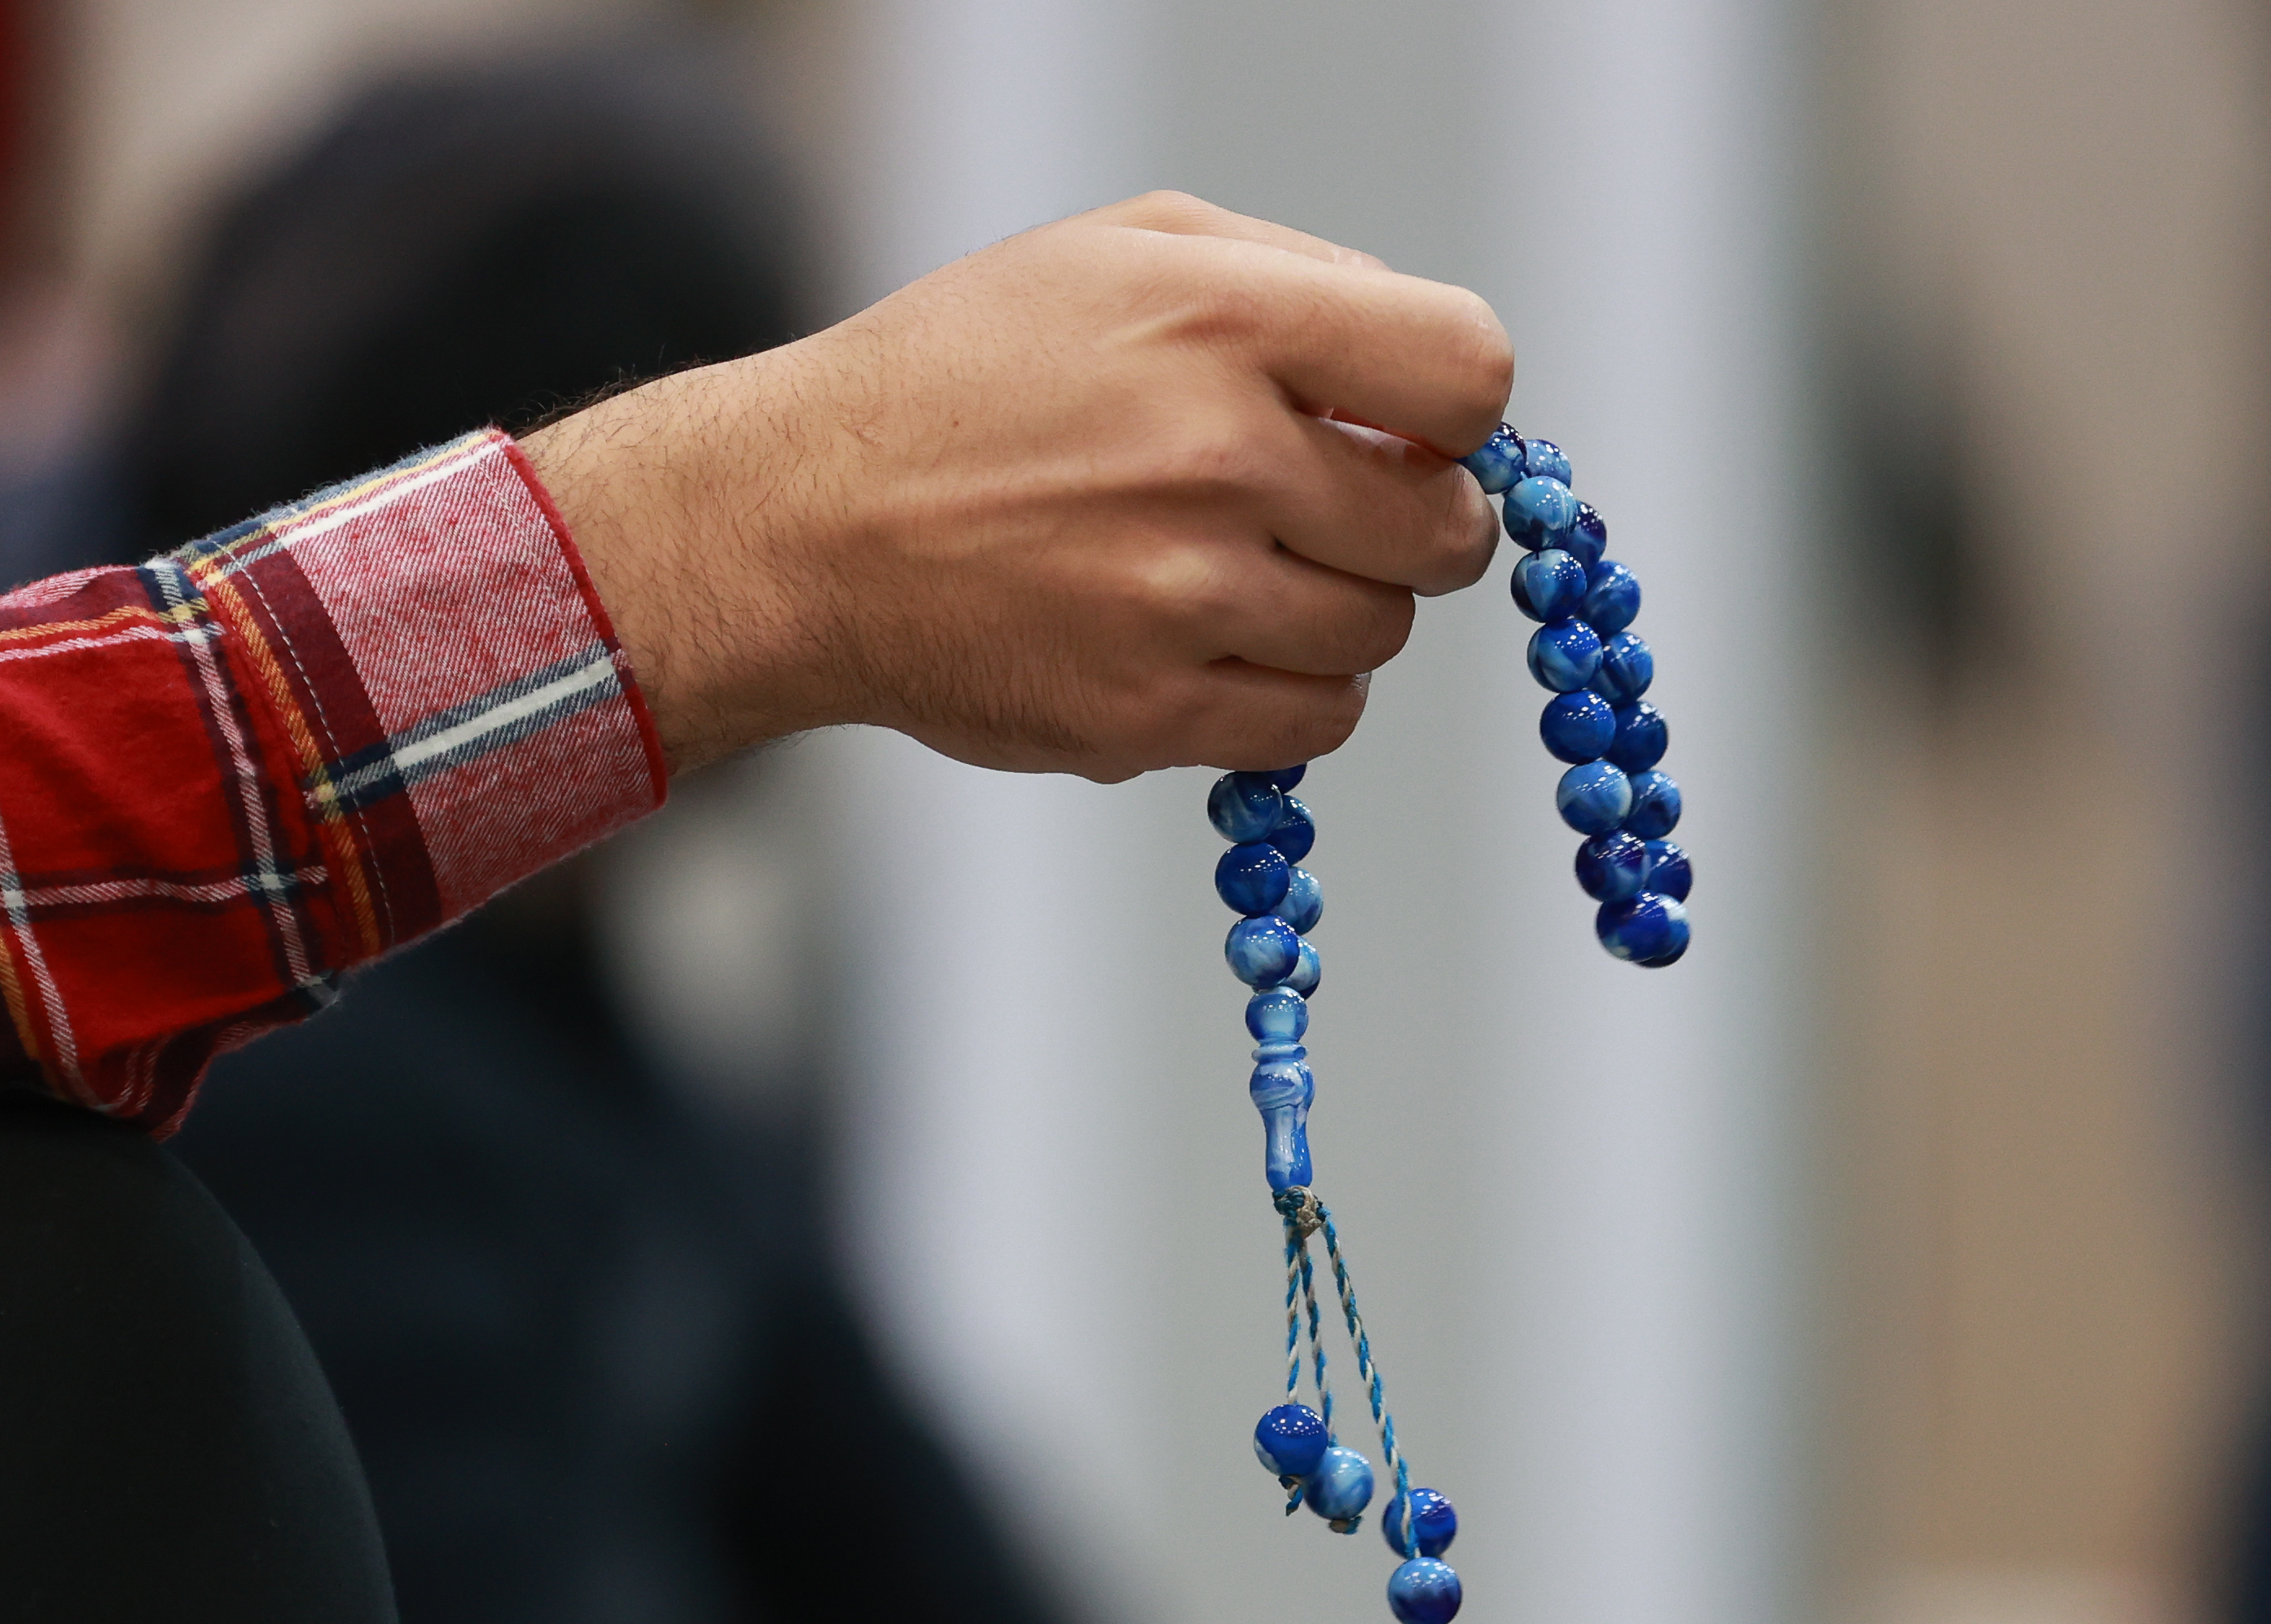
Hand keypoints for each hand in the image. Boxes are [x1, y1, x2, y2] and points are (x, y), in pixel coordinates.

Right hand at [524, 192, 1511, 780]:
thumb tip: (1431, 384)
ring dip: (1336, 609)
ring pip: (1380, 634)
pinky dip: (1287, 693)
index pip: (1468, 377)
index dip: (1459, 413)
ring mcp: (1184, 600)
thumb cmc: (962, 379)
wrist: (802, 523)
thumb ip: (1298, 284)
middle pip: (1447, 531)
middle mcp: (1217, 460)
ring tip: (1232, 573)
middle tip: (1330, 514)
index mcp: (1225, 322)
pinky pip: (1313, 723)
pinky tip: (1210, 645)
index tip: (1409, 432)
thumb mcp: (1121, 253)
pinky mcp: (1147, 714)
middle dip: (1408, 522)